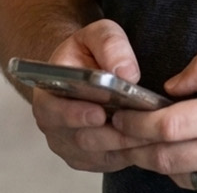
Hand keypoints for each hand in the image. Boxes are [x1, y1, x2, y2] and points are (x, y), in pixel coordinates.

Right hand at [32, 20, 152, 173]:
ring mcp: (70, 144)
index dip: (75, 115)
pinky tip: (147, 141)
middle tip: (135, 126)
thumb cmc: (89, 52)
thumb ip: (110, 45)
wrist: (83, 69)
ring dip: (123, 144)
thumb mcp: (98, 34)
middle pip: (80, 139)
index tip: (99, 113)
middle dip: (109, 133)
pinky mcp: (89, 157)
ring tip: (148, 132)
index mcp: (48, 93)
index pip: (54, 111)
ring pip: (98, 154)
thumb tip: (126, 72)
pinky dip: (128, 154)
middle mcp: (54, 124)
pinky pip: (109, 162)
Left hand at [112, 47, 196, 192]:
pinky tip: (184, 156)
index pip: (166, 125)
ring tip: (146, 144)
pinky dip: (186, 173)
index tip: (119, 115)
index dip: (134, 123)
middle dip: (133, 147)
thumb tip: (170, 87)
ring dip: (157, 162)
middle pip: (164, 158)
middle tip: (118, 134)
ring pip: (180, 177)